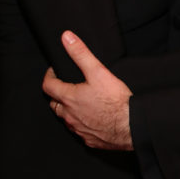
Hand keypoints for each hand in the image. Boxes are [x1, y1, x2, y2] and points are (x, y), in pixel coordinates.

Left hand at [43, 32, 133, 149]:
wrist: (132, 126)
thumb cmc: (115, 101)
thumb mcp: (98, 71)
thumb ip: (80, 53)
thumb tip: (66, 38)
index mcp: (69, 98)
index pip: (48, 86)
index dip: (49, 76)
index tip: (54, 72)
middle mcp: (69, 116)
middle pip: (54, 104)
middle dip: (57, 94)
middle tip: (66, 86)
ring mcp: (78, 130)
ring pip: (66, 119)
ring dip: (68, 110)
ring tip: (79, 101)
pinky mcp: (89, 140)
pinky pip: (79, 131)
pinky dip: (81, 123)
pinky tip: (91, 118)